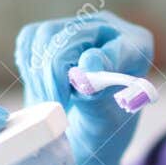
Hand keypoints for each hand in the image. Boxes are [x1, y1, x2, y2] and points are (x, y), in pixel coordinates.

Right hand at [14, 12, 153, 164]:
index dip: (102, 60)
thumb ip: (97, 95)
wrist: (82, 135)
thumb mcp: (105, 121)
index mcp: (136, 48)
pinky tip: (41, 88)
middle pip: (72, 35)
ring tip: (51, 100)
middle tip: (56, 102)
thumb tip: (84, 69)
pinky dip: (29, 66)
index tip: (84, 78)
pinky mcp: (51, 35)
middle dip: (56, 72)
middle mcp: (108, 30)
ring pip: (45, 35)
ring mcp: (78, 29)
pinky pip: (29, 39)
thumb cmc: (101, 130)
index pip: (121, 47)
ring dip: (40, 73)